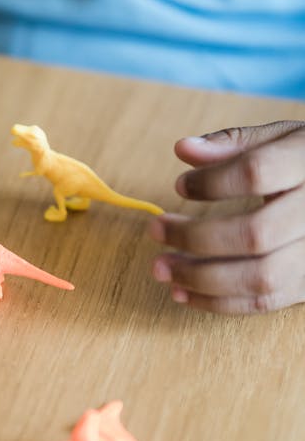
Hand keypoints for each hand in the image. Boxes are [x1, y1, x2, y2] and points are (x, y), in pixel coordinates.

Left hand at [149, 122, 304, 313]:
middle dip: (195, 237)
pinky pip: (265, 303)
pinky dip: (218, 303)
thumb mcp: (284, 138)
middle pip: (255, 234)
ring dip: (200, 278)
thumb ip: (235, 142)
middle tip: (154, 229)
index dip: (212, 182)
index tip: (179, 186)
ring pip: (260, 277)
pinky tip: (183, 292)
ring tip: (161, 268)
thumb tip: (183, 148)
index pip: (258, 173)